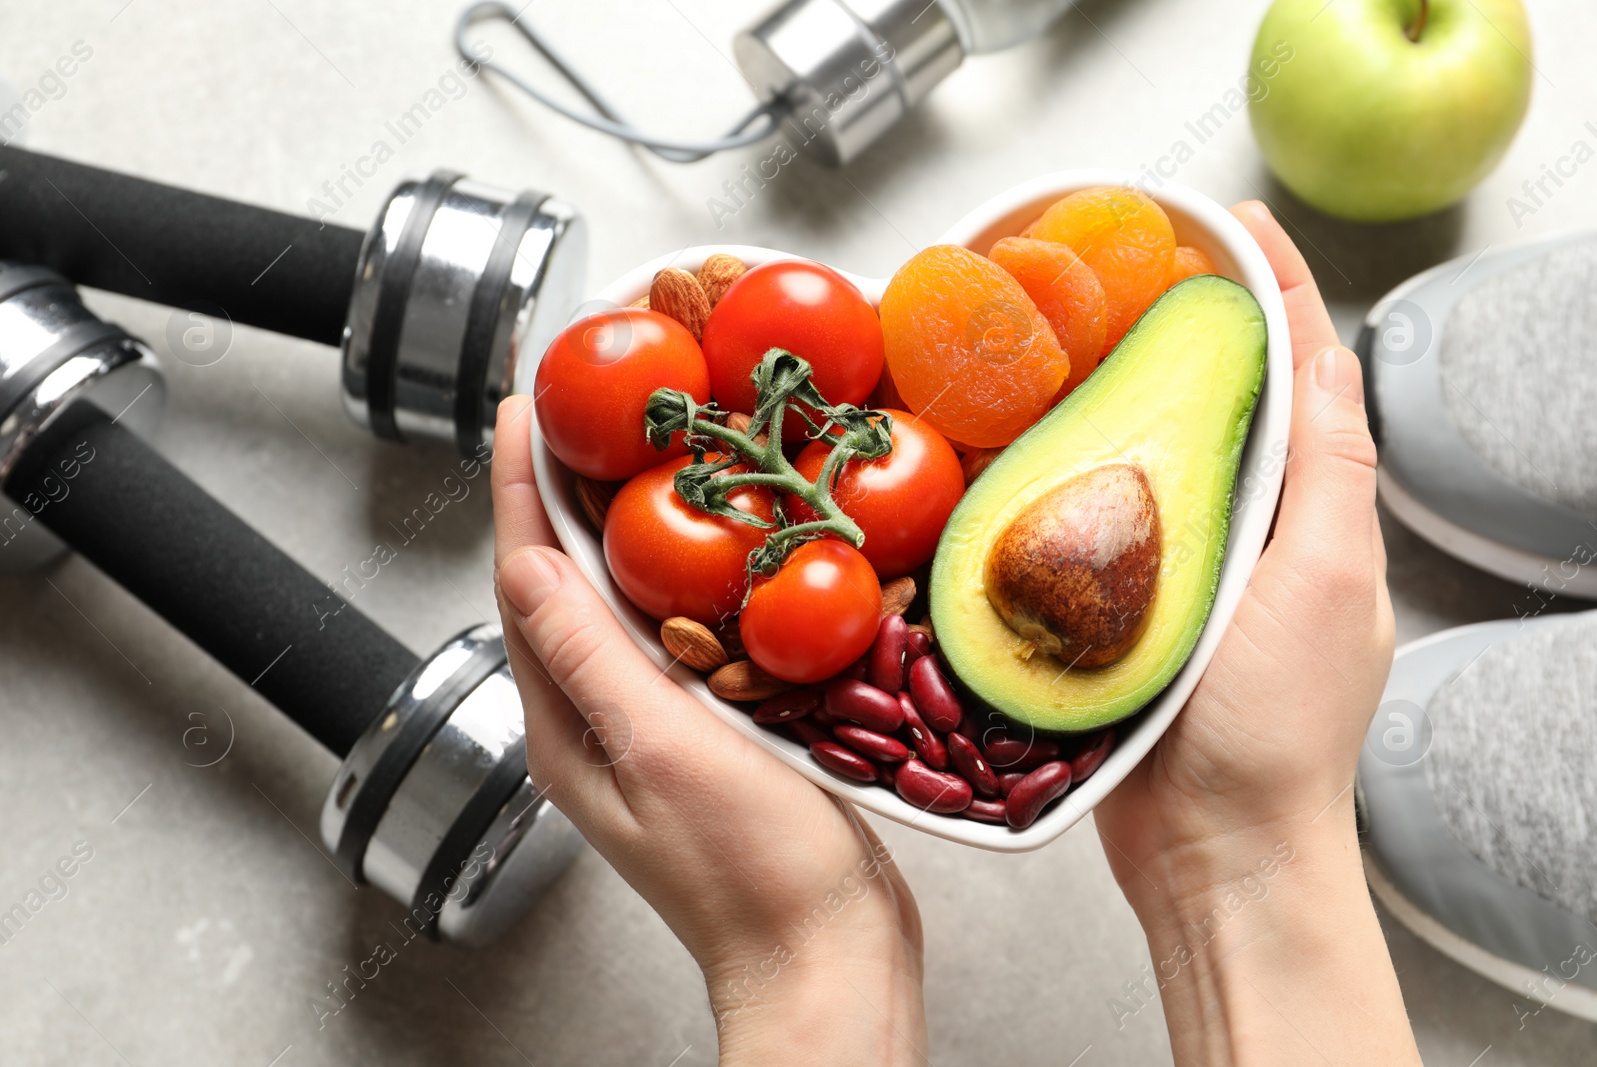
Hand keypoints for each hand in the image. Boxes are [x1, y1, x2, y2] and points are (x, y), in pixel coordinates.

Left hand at [490, 398, 925, 1065]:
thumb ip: (590, 659)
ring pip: (627, 605)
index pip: (526, 583)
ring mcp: (655, 727)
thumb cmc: (750, 876)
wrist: (826, 956)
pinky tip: (720, 546)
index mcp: (567, 726)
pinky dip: (691, 578)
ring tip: (642, 454)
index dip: (520, 489)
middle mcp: (600, 721)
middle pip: (566, 585)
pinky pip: (683, 636)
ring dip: (627, 528)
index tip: (520, 409)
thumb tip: (524, 567)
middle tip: (579, 411)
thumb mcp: (659, 752)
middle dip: (565, 494)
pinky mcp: (710, 732)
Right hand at [1094, 202, 1417, 1064]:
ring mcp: (1174, 574)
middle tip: (1118, 268)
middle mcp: (1243, 534)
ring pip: (1143, 459)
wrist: (1212, 856)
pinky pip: (1086, 525)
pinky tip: (1015, 447)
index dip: (1271, 290)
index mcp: (1306, 516)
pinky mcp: (1111, 613)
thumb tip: (1327, 355)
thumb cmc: (1277, 736)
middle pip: (1215, 403)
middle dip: (1178, 327)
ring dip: (1109, 395)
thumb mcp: (1325, 587)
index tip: (1229, 222)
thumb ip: (1331, 474)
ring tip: (1056, 337)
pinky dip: (1059, 477)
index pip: (1296, 374)